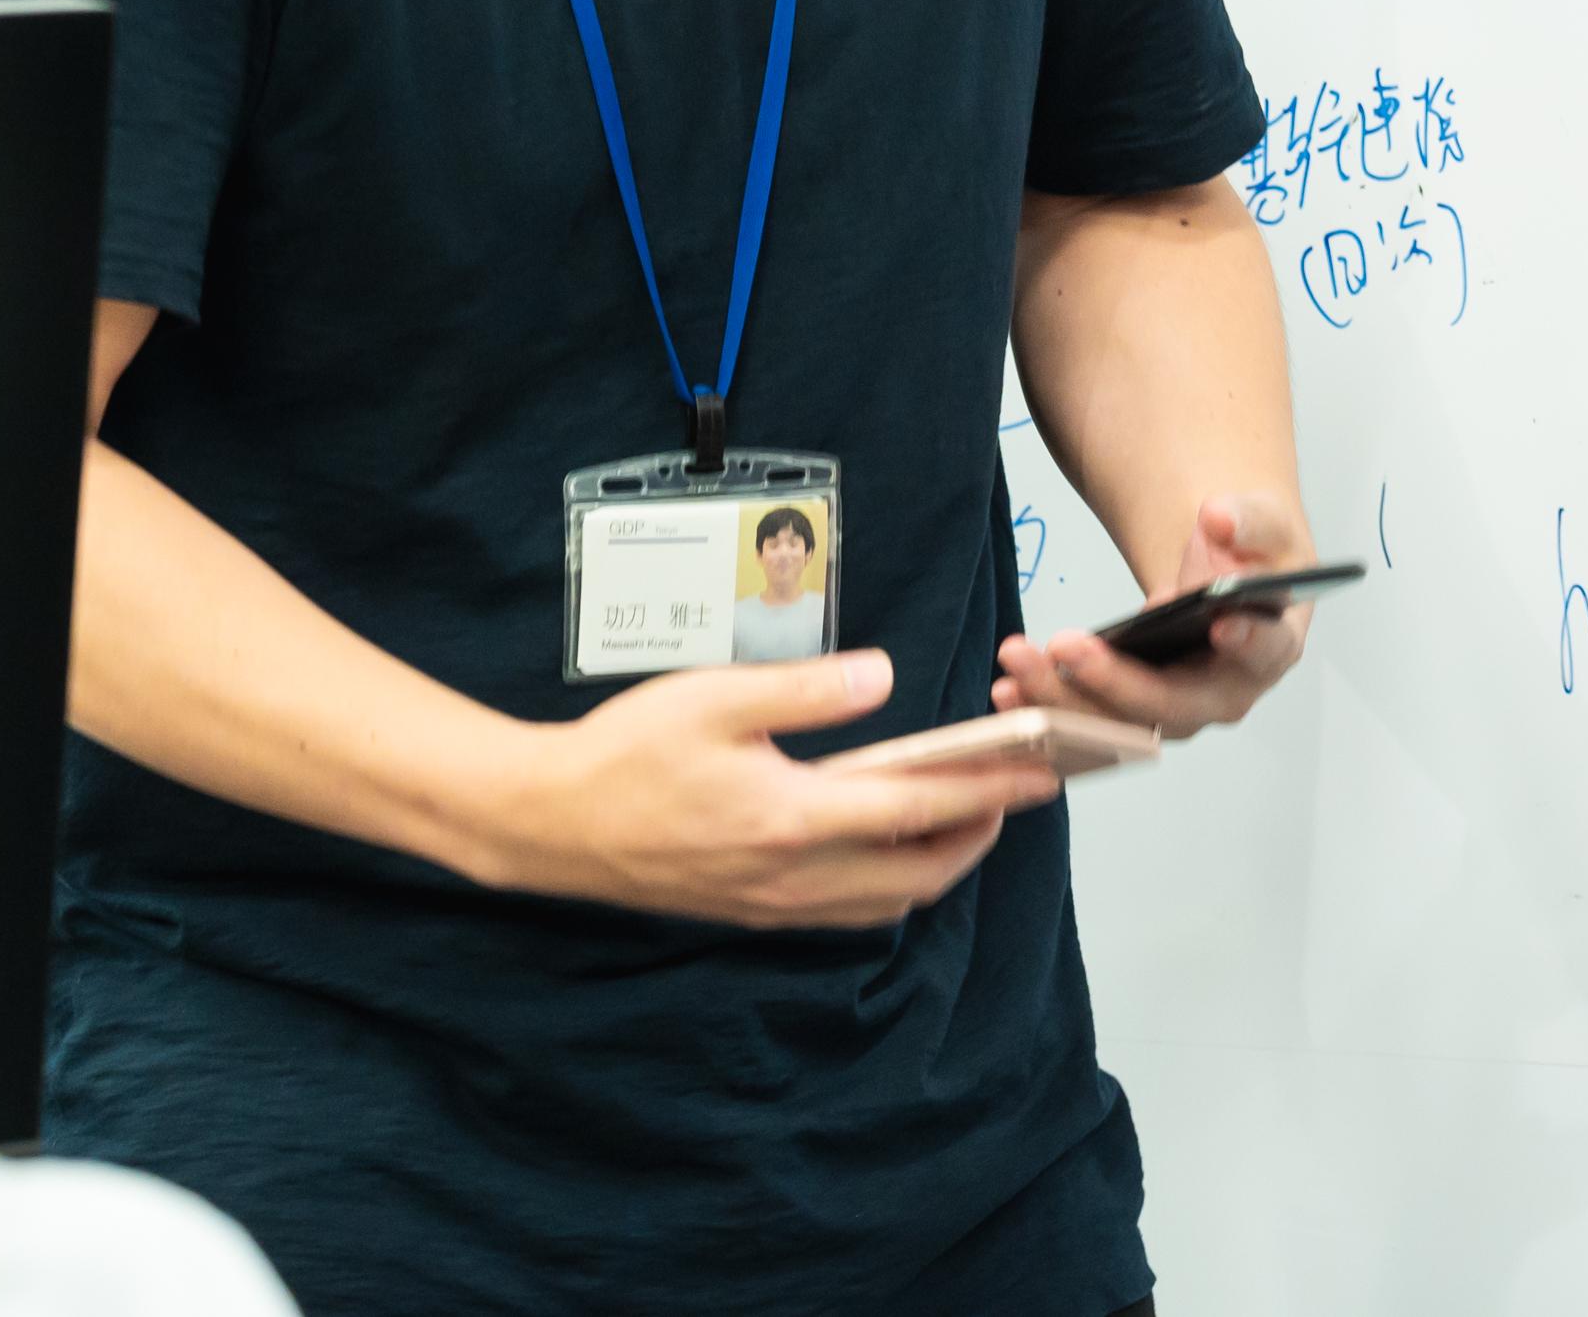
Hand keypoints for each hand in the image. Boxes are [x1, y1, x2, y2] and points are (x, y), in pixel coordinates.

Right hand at [473, 647, 1056, 930]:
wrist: (544, 824)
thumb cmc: (624, 754)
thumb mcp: (717, 698)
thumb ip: (810, 690)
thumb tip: (887, 675)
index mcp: (792, 819)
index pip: (921, 812)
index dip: (992, 792)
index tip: (1043, 773)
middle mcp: (791, 877)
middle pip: (920, 873)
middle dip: (980, 835)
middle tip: (1014, 790)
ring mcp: (771, 904)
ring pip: (885, 901)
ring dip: (936, 863)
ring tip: (966, 812)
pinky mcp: (750, 912)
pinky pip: (845, 911)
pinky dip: (888, 882)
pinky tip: (890, 841)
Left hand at [995, 492, 1316, 741]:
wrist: (1224, 575)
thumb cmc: (1250, 557)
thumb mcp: (1263, 523)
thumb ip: (1247, 519)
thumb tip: (1218, 518)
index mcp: (1270, 648)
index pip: (1263, 651)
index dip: (1246, 642)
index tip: (1220, 624)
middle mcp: (1223, 695)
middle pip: (1169, 705)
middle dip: (1113, 681)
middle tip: (1066, 646)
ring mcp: (1173, 715)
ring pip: (1118, 726)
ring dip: (1063, 701)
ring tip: (1017, 663)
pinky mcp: (1131, 720)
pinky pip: (1088, 728)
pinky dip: (1046, 712)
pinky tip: (1008, 688)